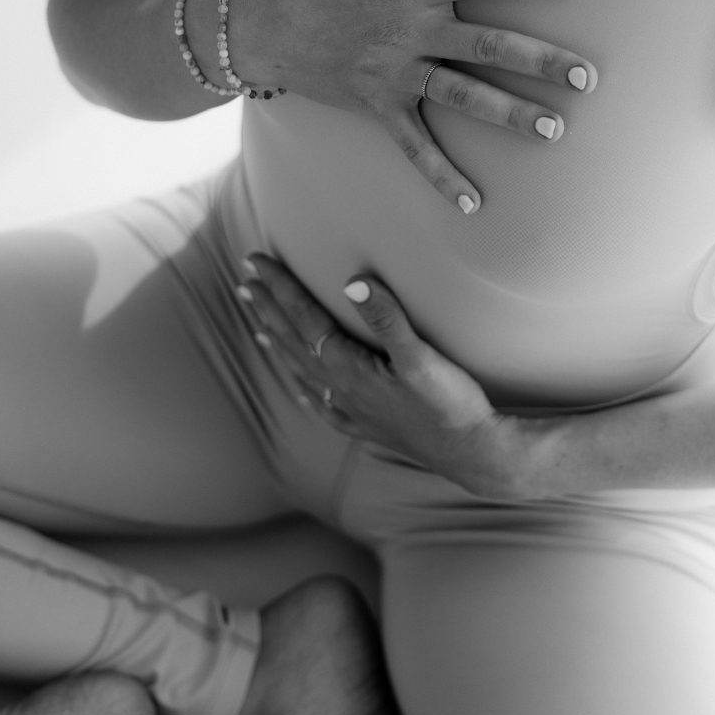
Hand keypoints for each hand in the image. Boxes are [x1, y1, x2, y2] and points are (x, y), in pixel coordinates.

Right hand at [224, 0, 596, 212]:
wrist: (250, 26)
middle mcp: (413, 32)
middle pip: (492, 46)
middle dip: (543, 61)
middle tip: (588, 77)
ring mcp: (397, 74)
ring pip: (466, 98)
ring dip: (513, 116)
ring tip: (557, 130)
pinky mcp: (378, 106)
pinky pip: (415, 147)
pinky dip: (443, 177)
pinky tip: (474, 204)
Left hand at [238, 253, 533, 499]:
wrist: (470, 452)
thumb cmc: (449, 403)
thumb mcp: (421, 357)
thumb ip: (387, 319)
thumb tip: (353, 282)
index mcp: (348, 368)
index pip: (303, 317)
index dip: (279, 287)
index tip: (255, 262)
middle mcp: (340, 389)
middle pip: (292, 340)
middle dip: (266, 308)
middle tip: (243, 280)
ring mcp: (350, 410)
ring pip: (301, 368)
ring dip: (277, 341)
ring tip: (256, 324)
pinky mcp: (365, 425)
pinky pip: (320, 403)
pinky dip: (303, 387)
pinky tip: (299, 384)